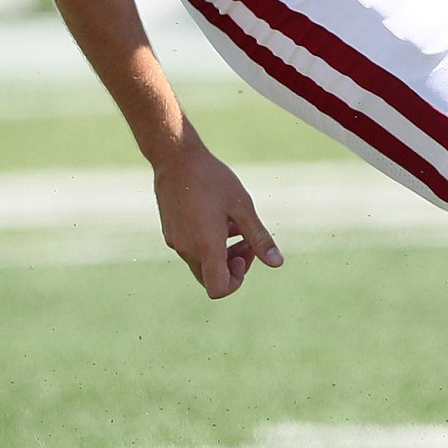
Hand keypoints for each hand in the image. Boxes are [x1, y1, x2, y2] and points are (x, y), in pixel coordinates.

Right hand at [153, 141, 281, 298]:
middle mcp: (187, 249)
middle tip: (246, 241)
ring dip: (221, 253)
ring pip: (201, 263)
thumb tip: (277, 263)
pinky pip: (190, 248)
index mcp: (206, 246)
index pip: (219, 289)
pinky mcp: (169, 232)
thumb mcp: (242, 206)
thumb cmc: (212, 179)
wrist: (175, 158)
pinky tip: (217, 217)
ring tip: (234, 225)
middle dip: (232, 266)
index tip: (246, 254)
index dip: (236, 281)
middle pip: (210, 278)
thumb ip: (259, 238)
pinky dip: (206, 242)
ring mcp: (175, 241)